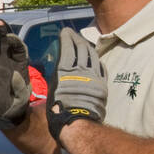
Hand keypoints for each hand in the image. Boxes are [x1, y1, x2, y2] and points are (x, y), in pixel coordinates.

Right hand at [0, 21, 31, 125]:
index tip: (9, 39)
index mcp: (21, 66)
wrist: (1, 113)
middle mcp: (9, 61)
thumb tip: (15, 75)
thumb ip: (20, 88)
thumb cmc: (15, 106)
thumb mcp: (21, 99)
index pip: (19, 49)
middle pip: (7, 43)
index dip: (15, 42)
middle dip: (3, 32)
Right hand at [46, 27, 106, 144]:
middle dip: (76, 38)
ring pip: (92, 55)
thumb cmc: (59, 109)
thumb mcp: (52, 89)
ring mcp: (93, 76)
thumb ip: (57, 76)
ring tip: (83, 42)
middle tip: (73, 34)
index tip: (65, 32)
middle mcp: (81, 70)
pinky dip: (96, 59)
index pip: (67, 47)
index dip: (66, 37)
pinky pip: (101, 67)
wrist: (76, 122)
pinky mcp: (102, 83)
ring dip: (87, 46)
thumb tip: (59, 68)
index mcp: (66, 70)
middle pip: (81, 48)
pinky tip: (94, 57)